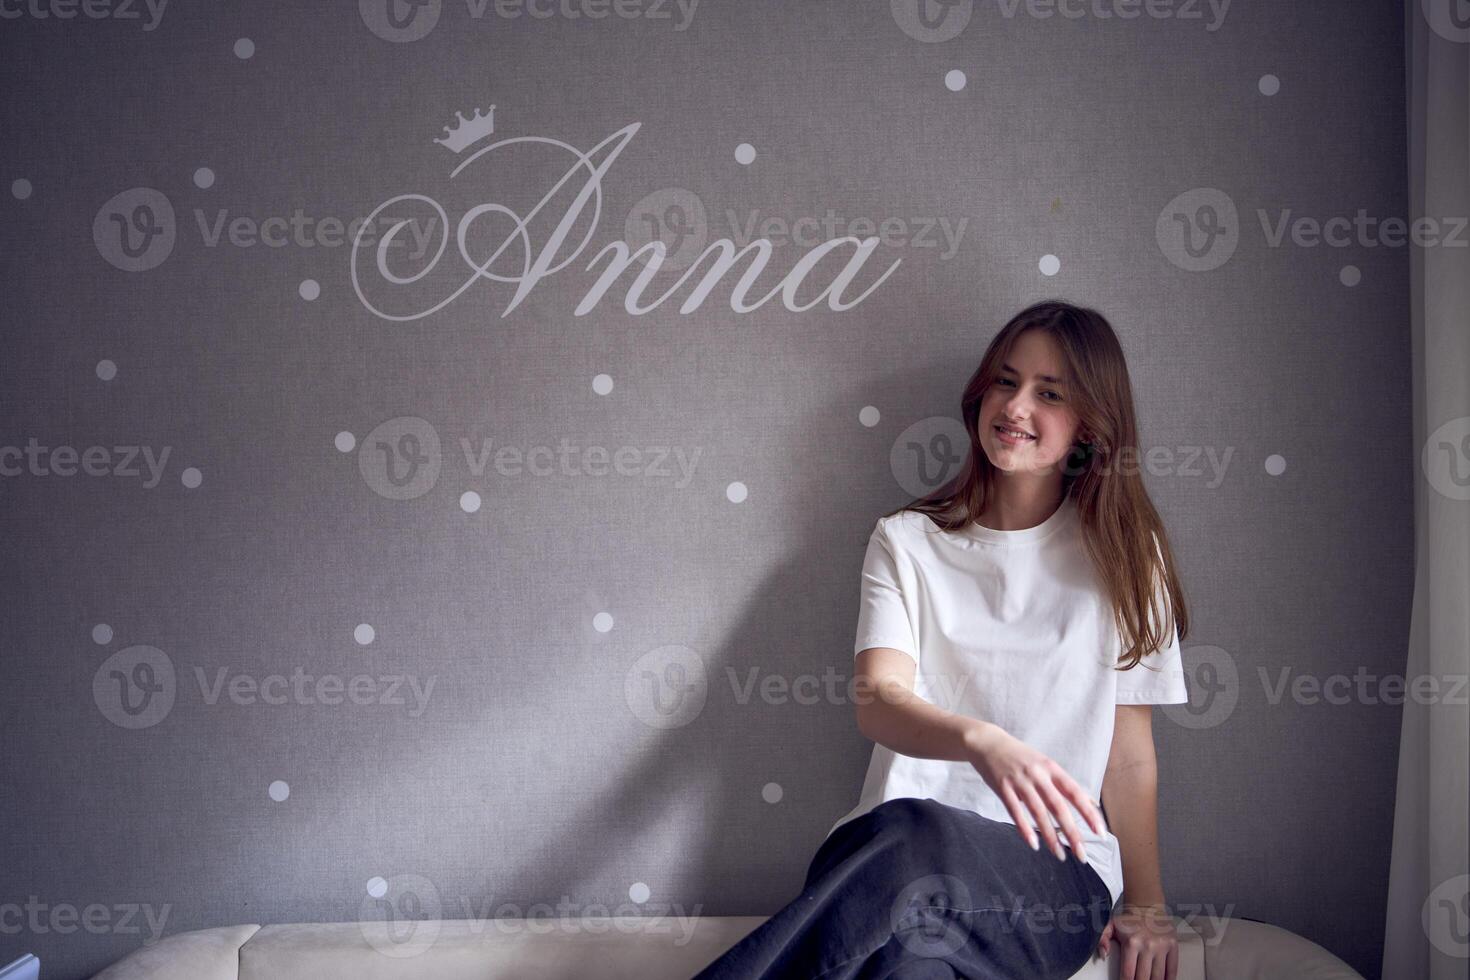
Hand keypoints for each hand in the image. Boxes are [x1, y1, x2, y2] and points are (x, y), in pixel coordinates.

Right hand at [963, 723, 1106, 862]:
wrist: (989, 742)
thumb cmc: (1021, 757)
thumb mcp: (1046, 764)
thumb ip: (1065, 784)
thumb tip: (1091, 803)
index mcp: (1052, 768)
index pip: (1075, 792)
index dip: (1088, 813)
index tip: (1100, 832)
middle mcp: (1038, 774)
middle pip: (1058, 806)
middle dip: (1072, 832)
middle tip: (1082, 854)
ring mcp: (1020, 781)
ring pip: (1038, 812)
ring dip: (1050, 836)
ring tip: (1060, 856)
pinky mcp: (1003, 787)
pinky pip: (1015, 811)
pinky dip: (1024, 829)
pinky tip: (1034, 844)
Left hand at [1096, 902, 1177, 979]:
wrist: (1147, 904)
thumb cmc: (1129, 919)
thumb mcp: (1110, 926)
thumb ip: (1102, 939)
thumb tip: (1103, 954)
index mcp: (1131, 943)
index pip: (1128, 973)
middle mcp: (1147, 946)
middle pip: (1143, 978)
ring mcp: (1161, 946)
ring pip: (1158, 976)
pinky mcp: (1173, 945)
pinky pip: (1172, 968)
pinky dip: (1169, 979)